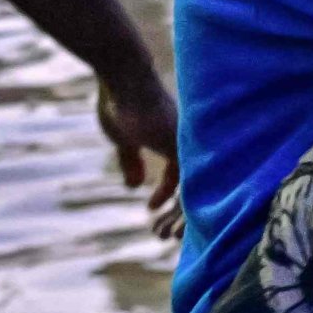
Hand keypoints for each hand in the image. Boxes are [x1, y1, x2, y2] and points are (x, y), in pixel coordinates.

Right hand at [95, 62, 181, 238]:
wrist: (122, 78)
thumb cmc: (119, 101)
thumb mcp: (123, 138)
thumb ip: (131, 160)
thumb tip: (134, 186)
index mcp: (171, 140)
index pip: (179, 174)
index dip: (167, 194)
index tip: (151, 208)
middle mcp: (184, 144)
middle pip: (191, 187)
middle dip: (175, 215)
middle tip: (160, 234)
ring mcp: (185, 145)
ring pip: (193, 190)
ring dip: (176, 216)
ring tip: (160, 232)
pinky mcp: (179, 147)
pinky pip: (186, 185)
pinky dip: (174, 205)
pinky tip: (155, 211)